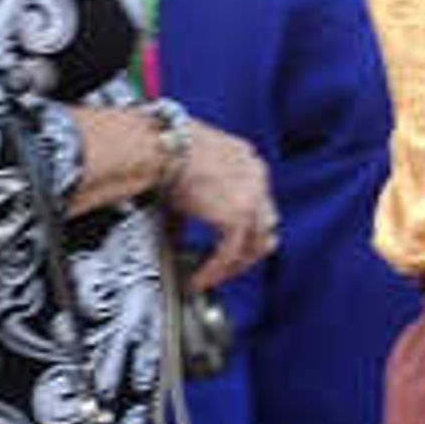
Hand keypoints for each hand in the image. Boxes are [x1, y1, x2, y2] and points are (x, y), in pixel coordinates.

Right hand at [167, 113, 278, 293]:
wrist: (159, 145)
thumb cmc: (163, 148)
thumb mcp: (191, 167)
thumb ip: (199, 195)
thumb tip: (183, 223)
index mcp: (246, 159)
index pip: (258, 201)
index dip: (244, 226)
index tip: (227, 241)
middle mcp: (256, 175)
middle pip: (265, 224)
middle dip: (244, 249)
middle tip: (221, 266)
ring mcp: (252, 195)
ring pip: (256, 243)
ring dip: (234, 264)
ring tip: (211, 276)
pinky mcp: (237, 215)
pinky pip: (231, 253)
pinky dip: (215, 270)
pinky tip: (199, 278)